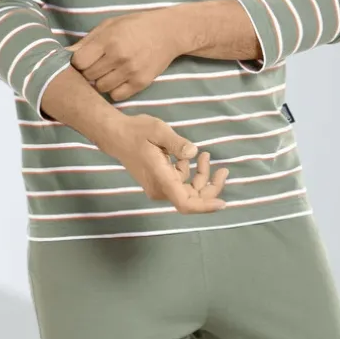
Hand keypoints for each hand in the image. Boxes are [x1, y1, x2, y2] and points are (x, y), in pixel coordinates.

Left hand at [68, 8, 182, 101]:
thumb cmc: (135, 26)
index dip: (78, 62)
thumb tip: (64, 55)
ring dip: (101, 82)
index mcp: (108, 40)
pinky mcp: (141, 83)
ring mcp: (131, 71)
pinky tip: (119, 79)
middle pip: (88, 76)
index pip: (78, 62)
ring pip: (101, 88)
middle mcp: (119, 56)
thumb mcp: (110, 25)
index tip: (84, 59)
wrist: (168, 32)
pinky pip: (117, 96)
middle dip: (89, 72)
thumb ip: (87, 41)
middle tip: (97, 65)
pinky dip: (115, 90)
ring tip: (108, 71)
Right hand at [101, 114, 229, 212]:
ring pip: (188, 190)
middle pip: (192, 198)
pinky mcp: (159, 183)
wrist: (116, 135)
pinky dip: (190, 174)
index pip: (185, 203)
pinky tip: (190, 157)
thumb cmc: (136, 131)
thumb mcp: (158, 131)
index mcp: (162, 179)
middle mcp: (160, 189)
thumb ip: (177, 143)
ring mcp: (159, 188)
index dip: (205, 207)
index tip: (222, 203)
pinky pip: (181, 184)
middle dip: (210, 187)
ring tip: (207, 155)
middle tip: (224, 169)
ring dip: (201, 176)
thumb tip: (193, 153)